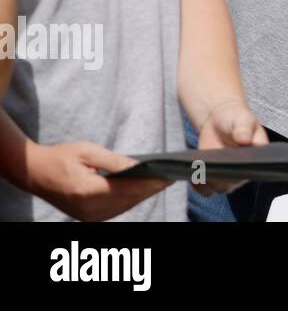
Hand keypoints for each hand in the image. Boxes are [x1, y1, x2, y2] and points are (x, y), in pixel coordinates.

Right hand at [29, 141, 171, 221]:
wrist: (34, 172)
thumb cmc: (61, 156)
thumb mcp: (88, 151)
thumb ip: (115, 161)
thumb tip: (141, 166)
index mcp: (88, 191)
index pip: (128, 189)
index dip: (151, 183)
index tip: (169, 176)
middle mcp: (88, 208)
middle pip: (129, 200)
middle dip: (151, 189)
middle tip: (171, 176)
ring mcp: (86, 216)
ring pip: (124, 207)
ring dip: (142, 195)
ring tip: (161, 182)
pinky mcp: (86, 217)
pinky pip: (115, 210)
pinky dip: (130, 200)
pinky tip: (142, 190)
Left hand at [192, 99, 267, 196]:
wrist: (220, 120)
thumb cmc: (235, 118)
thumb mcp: (242, 118)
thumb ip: (244, 128)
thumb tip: (245, 139)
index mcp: (257, 157)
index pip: (251, 171)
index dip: (240, 172)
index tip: (228, 165)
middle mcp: (244, 170)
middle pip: (233, 183)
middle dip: (220, 179)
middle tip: (209, 167)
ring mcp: (229, 176)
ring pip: (219, 188)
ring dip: (208, 183)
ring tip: (199, 170)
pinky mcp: (214, 178)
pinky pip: (207, 189)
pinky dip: (199, 186)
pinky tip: (193, 175)